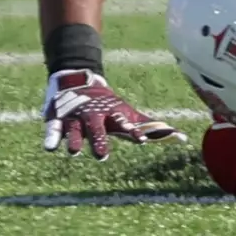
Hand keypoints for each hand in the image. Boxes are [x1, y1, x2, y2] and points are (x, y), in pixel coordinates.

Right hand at [41, 70, 186, 160]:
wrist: (78, 78)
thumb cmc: (109, 105)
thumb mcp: (129, 114)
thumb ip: (154, 128)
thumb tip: (184, 139)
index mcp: (113, 114)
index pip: (125, 122)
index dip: (134, 130)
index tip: (142, 139)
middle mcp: (94, 114)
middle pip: (97, 127)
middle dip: (99, 140)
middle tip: (102, 157)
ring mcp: (75, 115)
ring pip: (74, 129)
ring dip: (74, 139)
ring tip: (73, 152)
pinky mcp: (58, 117)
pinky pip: (54, 128)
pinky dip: (52, 137)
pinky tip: (50, 148)